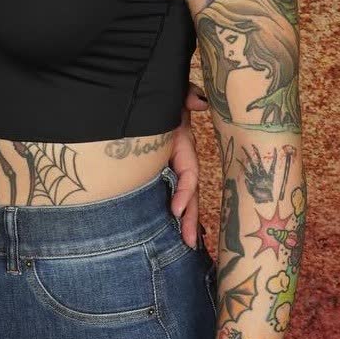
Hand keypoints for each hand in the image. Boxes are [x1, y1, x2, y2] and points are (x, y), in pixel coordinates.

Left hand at [169, 81, 208, 246]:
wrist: (139, 94)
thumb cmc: (157, 94)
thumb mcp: (171, 93)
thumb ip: (185, 94)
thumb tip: (200, 102)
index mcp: (182, 143)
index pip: (189, 171)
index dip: (185, 191)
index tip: (176, 209)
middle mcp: (178, 158)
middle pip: (188, 191)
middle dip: (190, 217)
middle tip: (189, 243)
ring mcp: (168, 165)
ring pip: (180, 196)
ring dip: (184, 220)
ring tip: (186, 245)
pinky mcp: (156, 171)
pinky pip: (167, 193)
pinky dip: (173, 211)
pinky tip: (170, 233)